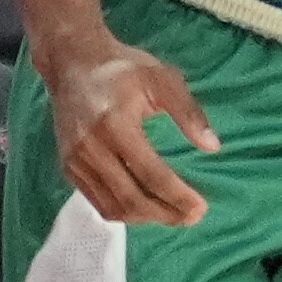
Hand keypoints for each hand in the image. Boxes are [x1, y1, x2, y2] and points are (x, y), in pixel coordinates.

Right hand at [41, 33, 213, 225]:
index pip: (151, 174)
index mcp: (115, 126)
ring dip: (144, 218)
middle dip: (164, 214)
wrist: (74, 63)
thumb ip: (189, 113)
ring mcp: (75, 161)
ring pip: (111, 206)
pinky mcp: (68, 167)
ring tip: (173, 216)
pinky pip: (95, 200)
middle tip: (192, 218)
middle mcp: (91, 149)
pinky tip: (145, 208)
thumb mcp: (163, 79)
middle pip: (130, 198)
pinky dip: (122, 210)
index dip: (177, 196)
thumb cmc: (124, 68)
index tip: (201, 208)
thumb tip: (213, 147)